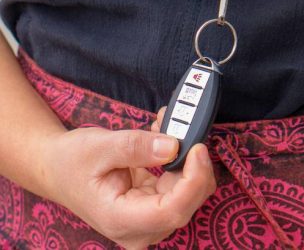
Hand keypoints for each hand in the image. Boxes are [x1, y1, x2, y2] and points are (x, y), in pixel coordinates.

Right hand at [41, 122, 216, 249]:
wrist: (57, 169)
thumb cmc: (71, 160)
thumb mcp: (100, 146)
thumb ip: (136, 147)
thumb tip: (173, 146)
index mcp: (120, 219)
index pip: (171, 211)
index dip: (192, 181)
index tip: (197, 148)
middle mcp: (138, 227)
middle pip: (185, 204)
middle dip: (194, 165)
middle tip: (187, 127)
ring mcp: (146, 219)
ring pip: (187, 195)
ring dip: (186, 158)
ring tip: (168, 124)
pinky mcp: (152, 205)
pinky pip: (177, 185)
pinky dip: (178, 159)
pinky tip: (164, 136)